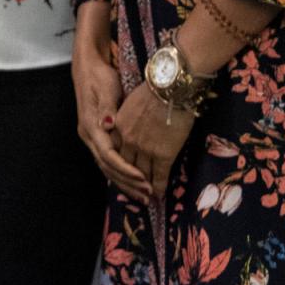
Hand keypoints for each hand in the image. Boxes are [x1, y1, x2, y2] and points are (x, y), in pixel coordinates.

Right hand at [72, 25, 145, 195]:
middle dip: (128, 183)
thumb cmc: (100, 77)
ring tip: (143, 195)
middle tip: (148, 196)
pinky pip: (107, 161)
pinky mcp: (96, 135)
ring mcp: (90, 137)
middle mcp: (88, 136)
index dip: (128, 171)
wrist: (87, 67)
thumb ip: (109, 110)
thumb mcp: (107, 90)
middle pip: (107, 167)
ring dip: (124, 182)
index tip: (146, 181)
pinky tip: (131, 181)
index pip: (109, 157)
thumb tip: (109, 125)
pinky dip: (120, 173)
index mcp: (91, 127)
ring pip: (106, 167)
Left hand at [112, 80, 195, 205]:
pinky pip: (159, 175)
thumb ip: (124, 118)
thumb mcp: (129, 102)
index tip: (120, 171)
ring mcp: (144, 149)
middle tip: (133, 189)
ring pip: (141, 173)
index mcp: (117, 126)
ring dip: (143, 187)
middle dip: (128, 179)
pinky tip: (159, 194)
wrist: (170, 87)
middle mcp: (127, 140)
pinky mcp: (162, 154)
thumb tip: (119, 126)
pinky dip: (158, 186)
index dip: (117, 162)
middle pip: (124, 164)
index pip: (114, 149)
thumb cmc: (151, 89)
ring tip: (146, 196)